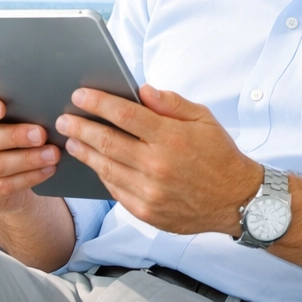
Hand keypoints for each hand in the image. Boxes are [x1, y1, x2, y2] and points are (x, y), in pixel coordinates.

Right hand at [0, 94, 60, 214]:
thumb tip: (41, 107)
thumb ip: (17, 112)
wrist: (11, 177)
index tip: (1, 107)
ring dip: (28, 159)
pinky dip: (29, 177)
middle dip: (15, 136)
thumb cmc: (11, 141)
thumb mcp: (11, 123)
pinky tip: (46, 170)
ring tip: (51, 154)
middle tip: (41, 134)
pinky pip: (4, 186)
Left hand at [56, 84, 262, 234]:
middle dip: (80, 127)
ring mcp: (150, 191)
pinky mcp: (147, 212)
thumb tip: (141, 89)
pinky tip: (94, 163)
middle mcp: (158, 165)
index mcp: (171, 137)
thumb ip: (171, 103)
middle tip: (63, 119)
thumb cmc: (219, 154)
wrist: (237, 200)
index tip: (79, 95)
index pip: (125, 114)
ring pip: (106, 167)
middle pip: (107, 141)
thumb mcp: (203, 118)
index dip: (98, 103)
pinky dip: (102, 174)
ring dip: (84, 152)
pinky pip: (115, 190)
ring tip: (71, 140)